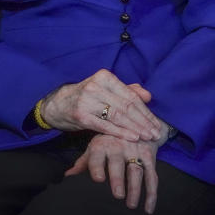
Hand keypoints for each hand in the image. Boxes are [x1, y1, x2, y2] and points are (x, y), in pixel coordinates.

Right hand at [40, 69, 162, 140]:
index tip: (156, 123)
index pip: (131, 96)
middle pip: (126, 106)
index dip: (145, 111)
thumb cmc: (87, 97)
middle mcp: (96, 87)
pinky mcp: (81, 115)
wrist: (57, 104)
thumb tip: (148, 96)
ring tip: (148, 136)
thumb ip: (127, 91)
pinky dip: (121, 132)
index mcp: (105, 77)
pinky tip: (133, 137)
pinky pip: (105, 126)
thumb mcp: (106, 90)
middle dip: (143, 122)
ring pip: (118, 116)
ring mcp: (87, 101)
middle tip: (156, 133)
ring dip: (135, 128)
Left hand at [64, 127, 168, 214]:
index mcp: (102, 145)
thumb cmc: (110, 140)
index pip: (97, 156)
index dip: (97, 166)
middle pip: (118, 164)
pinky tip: (148, 207)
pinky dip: (152, 192)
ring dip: (135, 188)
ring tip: (131, 204)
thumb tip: (67, 176)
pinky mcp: (149, 156)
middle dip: (118, 179)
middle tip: (118, 195)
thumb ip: (83, 162)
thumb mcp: (96, 146)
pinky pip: (152, 175)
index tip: (98, 179)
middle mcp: (119, 146)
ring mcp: (136, 151)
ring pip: (136, 171)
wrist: (137, 123)